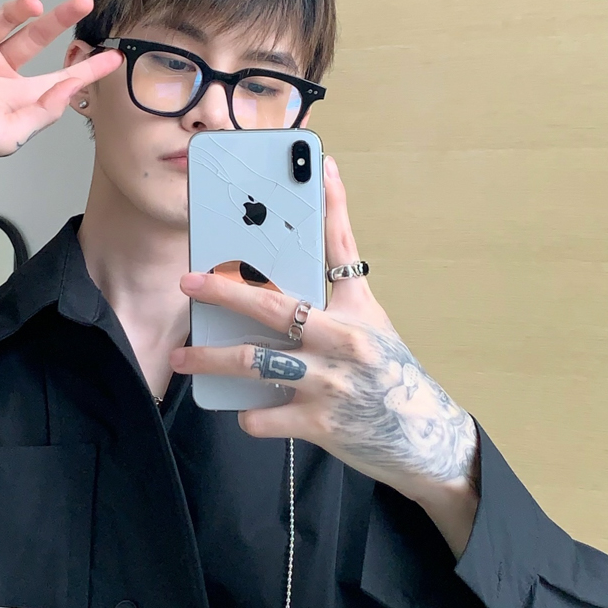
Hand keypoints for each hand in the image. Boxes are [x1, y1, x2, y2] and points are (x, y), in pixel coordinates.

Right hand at [0, 0, 121, 165]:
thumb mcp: (6, 135)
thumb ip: (41, 113)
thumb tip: (72, 90)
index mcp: (12, 96)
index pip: (57, 78)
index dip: (86, 68)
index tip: (113, 56)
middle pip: (36, 39)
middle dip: (61, 20)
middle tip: (84, 1)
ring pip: (5, 19)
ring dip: (22, 8)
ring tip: (34, 7)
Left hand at [171, 156, 481, 554]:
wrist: (424, 440)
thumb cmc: (390, 379)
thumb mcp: (372, 327)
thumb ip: (337, 295)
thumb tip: (299, 269)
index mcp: (358, 312)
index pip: (342, 249)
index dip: (332, 207)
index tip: (320, 167)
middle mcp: (345, 341)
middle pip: (276, 307)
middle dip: (225, 290)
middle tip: (189, 282)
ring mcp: (331, 384)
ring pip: (256, 363)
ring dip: (211, 360)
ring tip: (184, 359)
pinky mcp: (320, 424)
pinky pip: (263, 415)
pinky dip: (247, 413)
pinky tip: (245, 409)